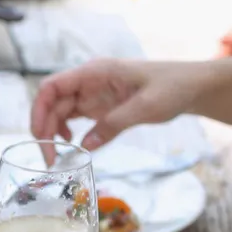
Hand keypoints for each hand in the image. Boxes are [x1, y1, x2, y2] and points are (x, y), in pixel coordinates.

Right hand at [31, 59, 206, 150]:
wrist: (193, 86)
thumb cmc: (173, 87)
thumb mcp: (146, 107)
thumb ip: (114, 125)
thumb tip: (83, 147)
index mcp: (95, 72)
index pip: (51, 87)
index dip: (39, 110)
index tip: (39, 137)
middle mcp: (88, 81)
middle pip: (51, 103)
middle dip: (43, 129)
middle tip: (49, 159)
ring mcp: (92, 93)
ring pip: (59, 112)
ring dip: (52, 134)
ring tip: (57, 157)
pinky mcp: (99, 106)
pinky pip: (72, 118)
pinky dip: (65, 133)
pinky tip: (73, 145)